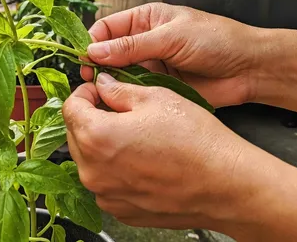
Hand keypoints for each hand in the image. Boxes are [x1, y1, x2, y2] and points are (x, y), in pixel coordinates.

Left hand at [63, 74, 276, 230]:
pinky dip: (115, 169)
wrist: (225, 184)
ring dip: (102, 144)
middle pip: (75, 135)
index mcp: (97, 137)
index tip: (97, 89)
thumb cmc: (196, 142)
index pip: (71, 107)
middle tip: (116, 108)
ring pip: (89, 160)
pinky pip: (106, 183)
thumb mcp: (156, 98)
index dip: (84, 93)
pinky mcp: (121, 210)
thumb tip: (104, 86)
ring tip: (134, 134)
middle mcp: (94, 171)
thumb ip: (120, 90)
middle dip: (91, 117)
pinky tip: (142, 158)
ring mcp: (106, 195)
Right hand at [82, 3, 261, 107]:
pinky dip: (127, 98)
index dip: (94, 42)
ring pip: (120, 75)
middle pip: (109, 54)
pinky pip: (136, 93)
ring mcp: (152, 66)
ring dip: (112, 84)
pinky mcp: (160, 88)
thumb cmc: (217, 40)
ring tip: (106, 94)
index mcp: (146, 20)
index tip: (86, 59)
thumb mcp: (171, 37)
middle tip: (92, 80)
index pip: (107, 28)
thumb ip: (132, 46)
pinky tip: (122, 104)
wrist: (249, 68)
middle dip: (98, 66)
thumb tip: (95, 50)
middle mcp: (145, 42)